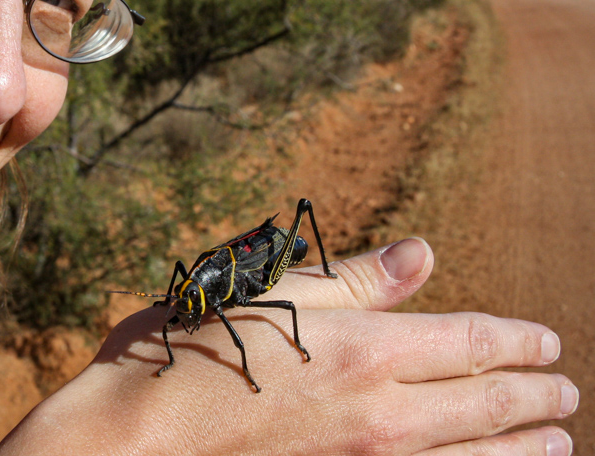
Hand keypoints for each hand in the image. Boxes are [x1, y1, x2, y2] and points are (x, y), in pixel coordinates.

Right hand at [0, 239, 577, 454]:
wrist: (136, 441)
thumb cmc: (191, 352)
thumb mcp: (269, 294)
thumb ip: (353, 279)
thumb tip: (423, 252)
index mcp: (366, 349)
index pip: (471, 343)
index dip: (518, 340)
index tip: (548, 342)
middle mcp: (381, 413)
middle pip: (486, 404)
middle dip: (534, 397)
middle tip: (565, 395)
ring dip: (523, 450)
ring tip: (557, 446)